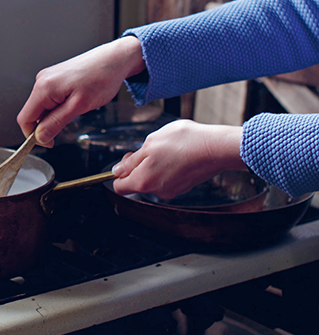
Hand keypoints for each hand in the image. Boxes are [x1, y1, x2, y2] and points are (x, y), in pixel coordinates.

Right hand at [17, 37, 145, 145]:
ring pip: (42, 106)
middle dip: (47, 124)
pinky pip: (50, 98)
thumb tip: (40, 137)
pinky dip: (59, 106)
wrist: (115, 59)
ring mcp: (48, 78)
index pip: (25, 118)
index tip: (48, 143)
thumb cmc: (101, 78)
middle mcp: (41, 80)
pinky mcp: (55, 77)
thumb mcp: (78, 107)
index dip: (33, 135)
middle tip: (69, 125)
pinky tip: (75, 102)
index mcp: (44, 87)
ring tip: (76, 109)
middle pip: (33, 113)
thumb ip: (56, 123)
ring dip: (55, 115)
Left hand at [111, 120, 245, 199]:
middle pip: (138, 182)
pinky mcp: (185, 186)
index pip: (120, 186)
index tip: (129, 156)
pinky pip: (169, 177)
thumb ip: (131, 161)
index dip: (119, 171)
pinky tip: (179, 153)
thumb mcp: (149, 144)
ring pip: (154, 178)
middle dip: (139, 165)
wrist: (216, 148)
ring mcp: (173, 190)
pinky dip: (169, 167)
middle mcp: (157, 191)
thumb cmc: (182, 143)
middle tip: (149, 147)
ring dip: (155, 164)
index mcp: (143, 182)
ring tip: (168, 148)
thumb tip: (117, 171)